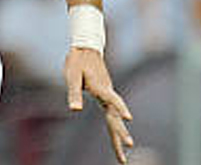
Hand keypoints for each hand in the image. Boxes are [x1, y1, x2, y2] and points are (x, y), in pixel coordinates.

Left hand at [64, 47, 133, 162]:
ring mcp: (108, 96)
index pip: (113, 100)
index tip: (128, 118)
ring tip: (125, 151)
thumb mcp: (72, 76)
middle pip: (116, 117)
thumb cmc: (77, 62)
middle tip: (127, 150)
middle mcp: (108, 94)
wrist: (85, 49)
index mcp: (101, 88)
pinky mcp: (105, 97)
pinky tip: (118, 136)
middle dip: (121, 134)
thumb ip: (74, 93)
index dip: (120, 108)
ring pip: (115, 118)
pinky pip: (112, 114)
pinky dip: (115, 126)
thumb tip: (74, 110)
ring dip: (119, 135)